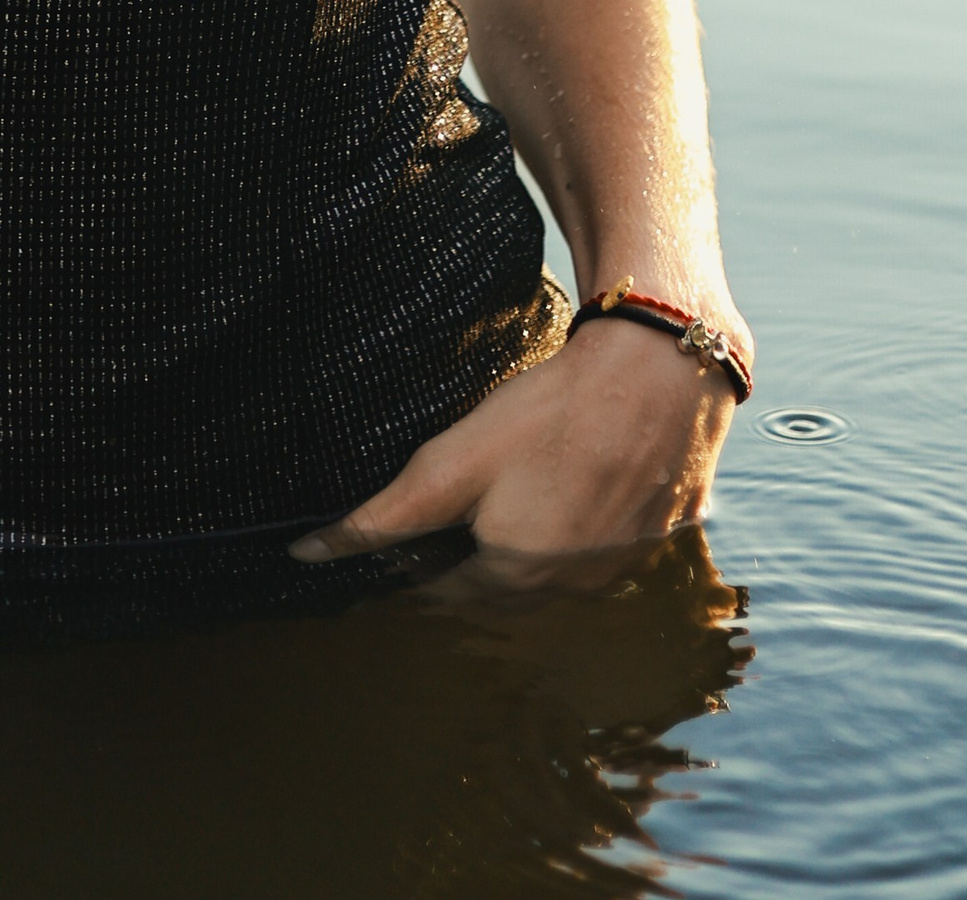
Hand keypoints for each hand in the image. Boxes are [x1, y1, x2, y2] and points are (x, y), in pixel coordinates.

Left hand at [294, 319, 736, 586]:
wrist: (659, 375)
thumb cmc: (549, 413)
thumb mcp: (453, 462)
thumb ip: (384, 517)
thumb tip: (307, 555)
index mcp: (516, 579)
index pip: (443, 592)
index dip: (413, 556)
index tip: (399, 524)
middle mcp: (570, 590)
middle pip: (497, 587)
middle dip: (466, 555)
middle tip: (449, 498)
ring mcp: (618, 567)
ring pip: (550, 568)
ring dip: (523, 541)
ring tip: (509, 480)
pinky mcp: (655, 535)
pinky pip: (598, 544)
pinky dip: (575, 521)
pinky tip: (568, 472)